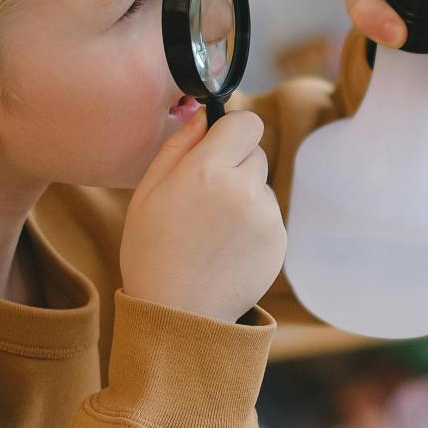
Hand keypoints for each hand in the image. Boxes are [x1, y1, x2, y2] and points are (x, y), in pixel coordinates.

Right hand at [120, 111, 285, 322]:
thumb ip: (179, 145)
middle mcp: (243, 189)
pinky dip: (252, 224)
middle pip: (256, 151)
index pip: (246, 122)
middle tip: (206, 196)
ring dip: (244, 195)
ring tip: (213, 229)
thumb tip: (205, 114)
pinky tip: (226, 246)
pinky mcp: (279, 240)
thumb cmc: (153, 251)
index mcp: (207, 170)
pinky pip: (269, 214)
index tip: (219, 144)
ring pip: (261, 185)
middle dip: (235, 163)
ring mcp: (266, 217)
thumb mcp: (148, 192)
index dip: (232, 130)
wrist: (178, 313)